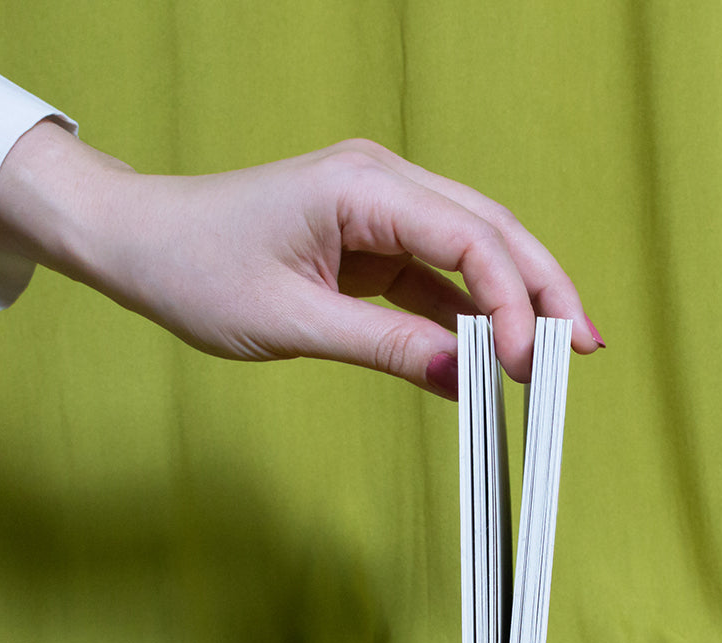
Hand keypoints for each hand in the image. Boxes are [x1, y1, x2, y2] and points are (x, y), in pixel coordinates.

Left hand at [0, 122, 602, 397]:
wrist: (137, 242)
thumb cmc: (195, 268)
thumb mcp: (292, 321)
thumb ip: (387, 348)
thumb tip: (466, 382)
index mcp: (365, 185)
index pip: (471, 238)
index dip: (512, 303)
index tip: (526, 366)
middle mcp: (383, 183)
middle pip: (491, 232)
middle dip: (542, 291)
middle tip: (583, 350)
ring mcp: (379, 209)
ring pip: (472, 251)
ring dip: (512, 303)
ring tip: (552, 357)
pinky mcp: (370, 239)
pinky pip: (435, 275)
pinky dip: (466, 314)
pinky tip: (492, 353)